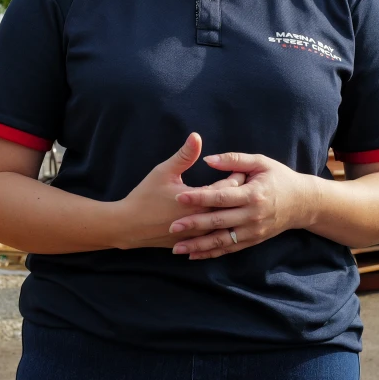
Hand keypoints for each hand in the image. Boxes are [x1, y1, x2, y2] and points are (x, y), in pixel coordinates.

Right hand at [110, 133, 244, 248]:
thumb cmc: (145, 196)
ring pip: (225, 224)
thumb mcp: (164, 172)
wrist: (129, 226)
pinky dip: (223, 228)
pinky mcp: (193, 243)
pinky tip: (228, 221)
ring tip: (241, 202)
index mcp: (198, 200)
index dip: (237, 176)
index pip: (228, 187)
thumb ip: (184, 155)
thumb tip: (196, 136)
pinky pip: (214, 237)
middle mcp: (202, 220)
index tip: (246, 168)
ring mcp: (198, 235)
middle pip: (230, 206)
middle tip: (250, 183)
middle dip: (240, 194)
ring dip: (233, 212)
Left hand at [169, 152, 317, 258]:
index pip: (221, 197)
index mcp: (253, 194)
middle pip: (218, 222)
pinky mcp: (253, 240)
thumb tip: (208, 159)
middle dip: (194, 225)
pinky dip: (210, 254)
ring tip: (176, 248)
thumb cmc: (279, 178)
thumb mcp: (260, 162)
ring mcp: (253, 231)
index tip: (179, 196)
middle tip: (172, 226)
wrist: (303, 203)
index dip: (200, 197)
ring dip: (198, 246)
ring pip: (221, 241)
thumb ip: (233, 160)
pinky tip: (193, 255)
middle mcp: (252, 216)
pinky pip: (229, 249)